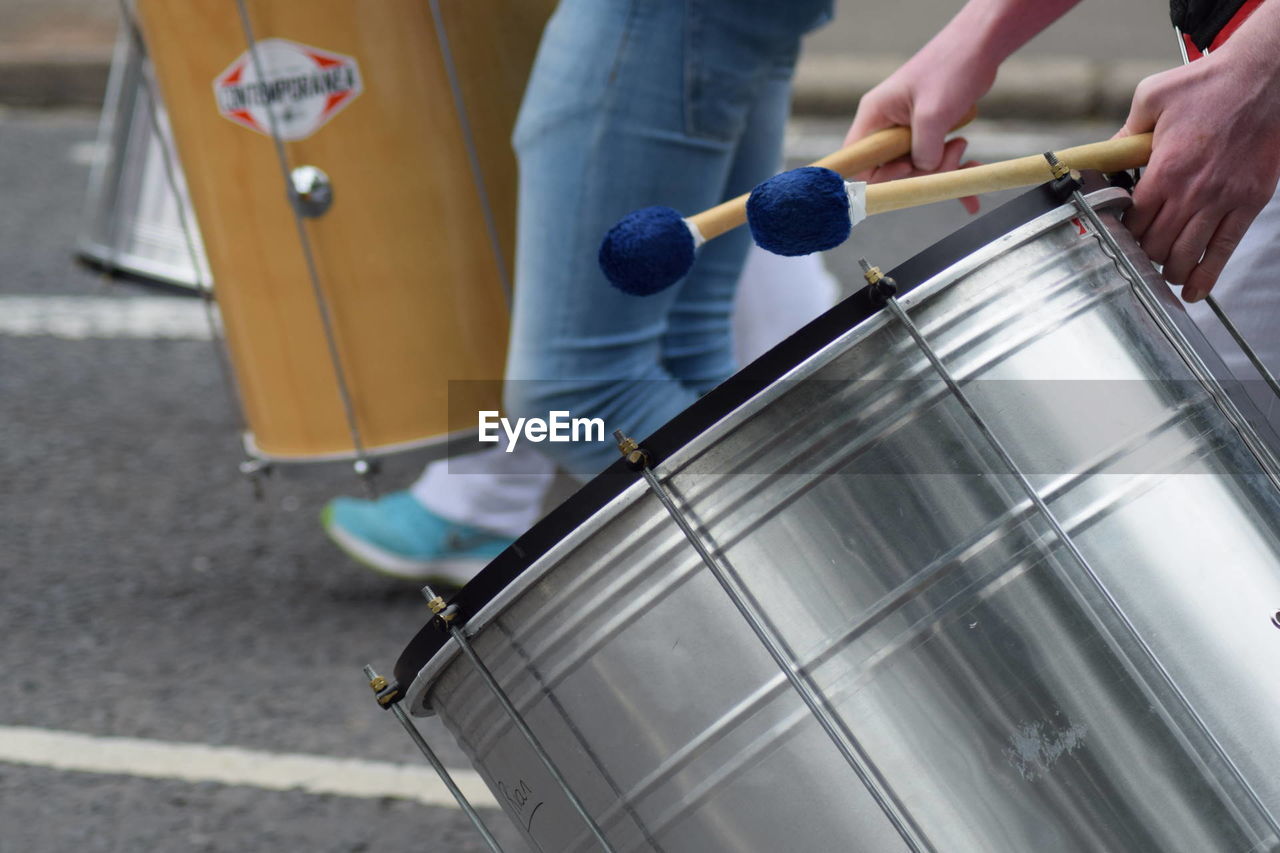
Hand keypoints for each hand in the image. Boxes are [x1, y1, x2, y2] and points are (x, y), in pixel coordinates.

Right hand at [842, 24, 998, 212]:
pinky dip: (955, 167)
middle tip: (951, 154)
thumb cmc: (951, 67)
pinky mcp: (929, 131)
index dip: (878, 175)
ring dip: (944, 167)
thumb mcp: (934, 113)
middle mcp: (886, 125)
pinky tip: (974, 169)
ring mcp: (908, 130)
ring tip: (963, 147)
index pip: (858, 159)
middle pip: (892, 169)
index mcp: (874, 116)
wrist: (980, 45)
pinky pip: (935, 159)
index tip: (907, 167)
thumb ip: (924, 150)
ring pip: (918, 167)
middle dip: (923, 171)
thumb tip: (925, 172)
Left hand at [1116, 48, 1279, 301]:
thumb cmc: (1210, 82)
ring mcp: (1224, 200)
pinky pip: (1224, 249)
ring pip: (1185, 255)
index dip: (1121, 235)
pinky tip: (1194, 290)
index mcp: (1165, 169)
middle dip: (1142, 255)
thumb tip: (1103, 156)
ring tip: (1161, 272)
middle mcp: (1193, 191)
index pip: (1132, 222)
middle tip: (1138, 255)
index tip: (1118, 237)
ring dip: (1169, 270)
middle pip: (1155, 246)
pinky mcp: (1250, 202)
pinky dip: (1207, 275)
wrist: (1266, 76)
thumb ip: (1124, 133)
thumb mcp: (1152, 98)